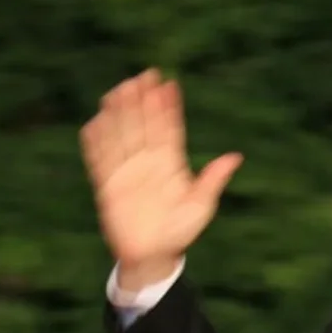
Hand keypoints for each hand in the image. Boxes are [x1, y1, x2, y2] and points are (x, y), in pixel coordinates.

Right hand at [80, 68, 242, 270]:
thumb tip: (235, 157)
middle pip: (143, 126)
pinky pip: (100, 160)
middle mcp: (148, 164)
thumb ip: (213, 180)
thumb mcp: (201, 206)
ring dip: (120, 113)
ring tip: (121, 89)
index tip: (169, 84)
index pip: (169, 130)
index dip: (168, 108)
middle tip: (144, 76)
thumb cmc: (180, 231)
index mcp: (171, 165)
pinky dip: (98, 141)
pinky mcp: (108, 186)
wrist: (153, 256)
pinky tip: (96, 121)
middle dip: (143, 101)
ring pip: (122, 136)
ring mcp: (127, 173)